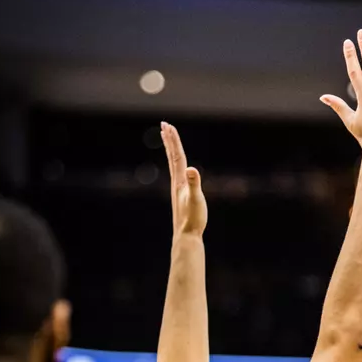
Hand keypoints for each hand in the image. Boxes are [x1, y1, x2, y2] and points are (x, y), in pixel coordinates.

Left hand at [161, 121, 207, 237]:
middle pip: (172, 157)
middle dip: (169, 140)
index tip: (168, 126)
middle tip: (164, 125)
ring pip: (173, 165)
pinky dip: (177, 165)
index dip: (174, 140)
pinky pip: (178, 174)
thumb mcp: (196, 200)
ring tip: (168, 140)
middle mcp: (176, 183)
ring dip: (171, 151)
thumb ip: (194, 184)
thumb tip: (192, 170)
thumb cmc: (193, 219)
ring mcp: (177, 189)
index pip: (177, 156)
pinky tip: (178, 167)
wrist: (186, 236)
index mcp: (180, 181)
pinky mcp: (181, 195)